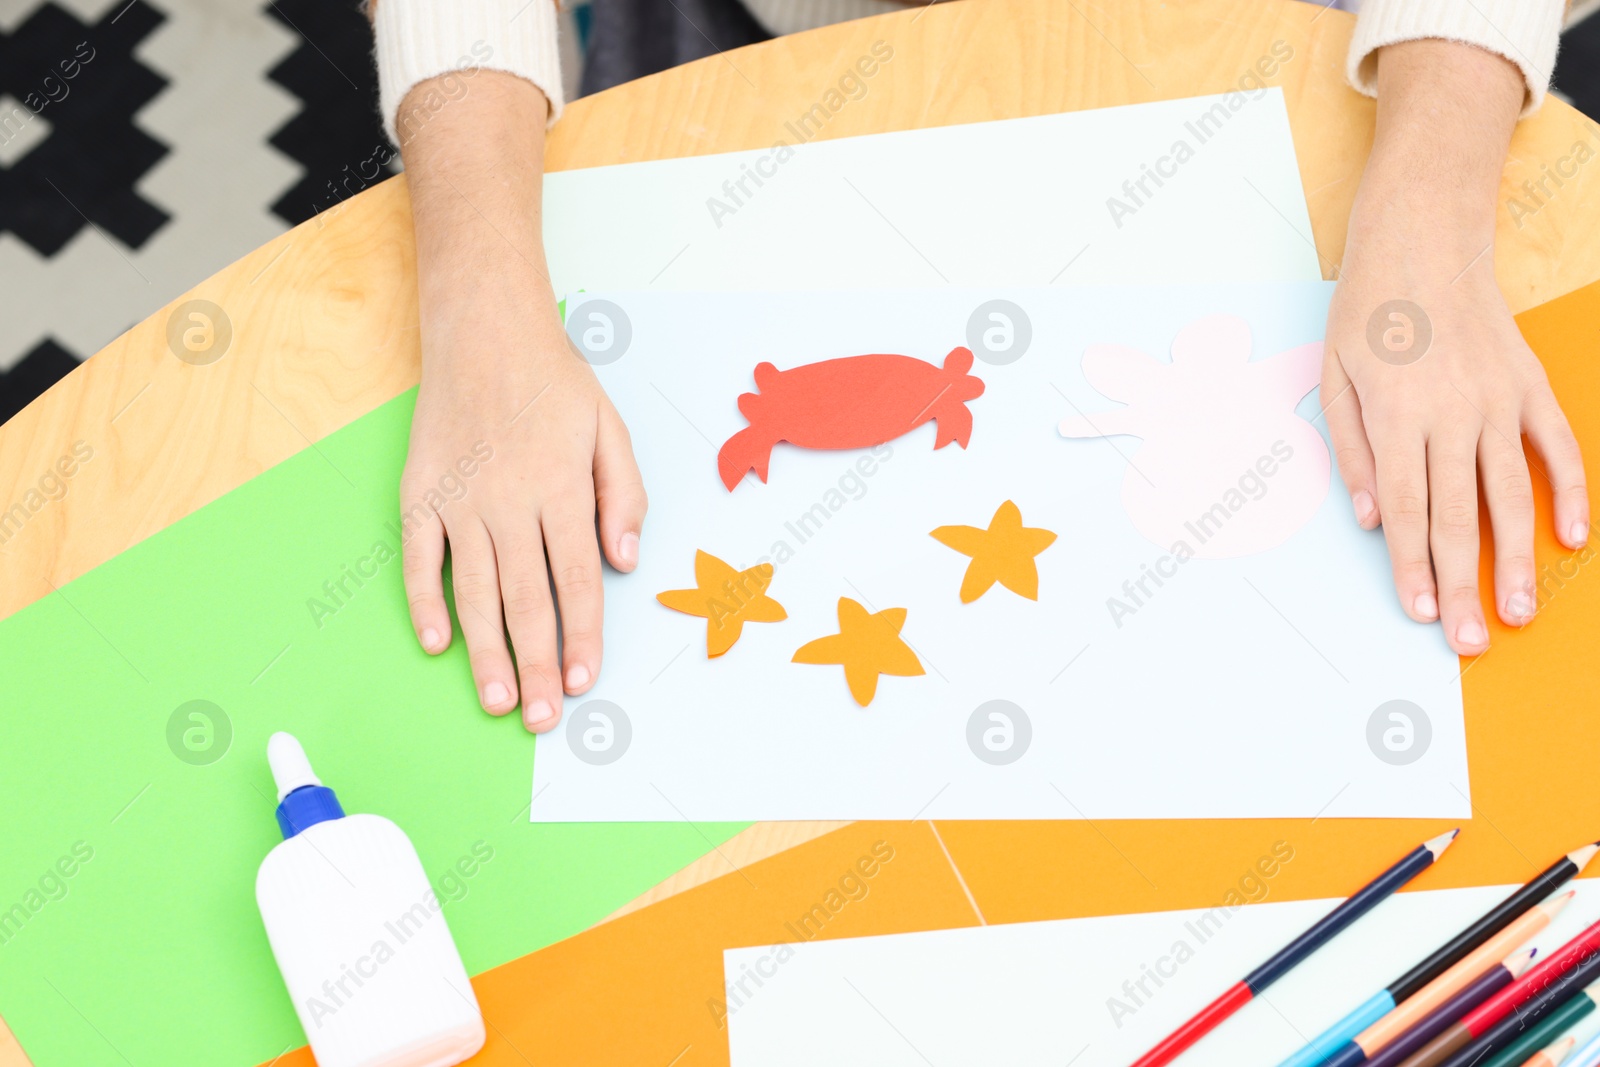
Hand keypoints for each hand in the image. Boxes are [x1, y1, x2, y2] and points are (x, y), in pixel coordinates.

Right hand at [397, 71, 646, 731]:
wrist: (483, 329)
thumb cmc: (554, 382)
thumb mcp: (610, 430)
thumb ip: (623, 497)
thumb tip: (624, 561)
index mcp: (559, 488)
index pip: (575, 580)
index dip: (583, 636)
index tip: (585, 682)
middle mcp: (508, 501)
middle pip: (525, 598)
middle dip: (537, 664)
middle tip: (541, 718)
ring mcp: (459, 499)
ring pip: (473, 590)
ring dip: (485, 650)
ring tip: (497, 700)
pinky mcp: (420, 492)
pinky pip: (419, 559)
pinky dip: (425, 601)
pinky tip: (437, 643)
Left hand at [1322, 41, 1587, 655]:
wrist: (1424, 238)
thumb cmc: (1368, 310)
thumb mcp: (1333, 376)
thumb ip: (1353, 450)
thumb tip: (1368, 518)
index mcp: (1396, 416)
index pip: (1404, 510)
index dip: (1413, 568)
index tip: (1422, 614)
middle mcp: (1452, 413)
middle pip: (1456, 517)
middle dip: (1462, 584)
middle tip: (1471, 642)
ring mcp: (1498, 400)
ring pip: (1510, 494)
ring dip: (1518, 559)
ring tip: (1520, 611)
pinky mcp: (1530, 385)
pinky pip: (1558, 447)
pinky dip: (1569, 493)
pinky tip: (1573, 538)